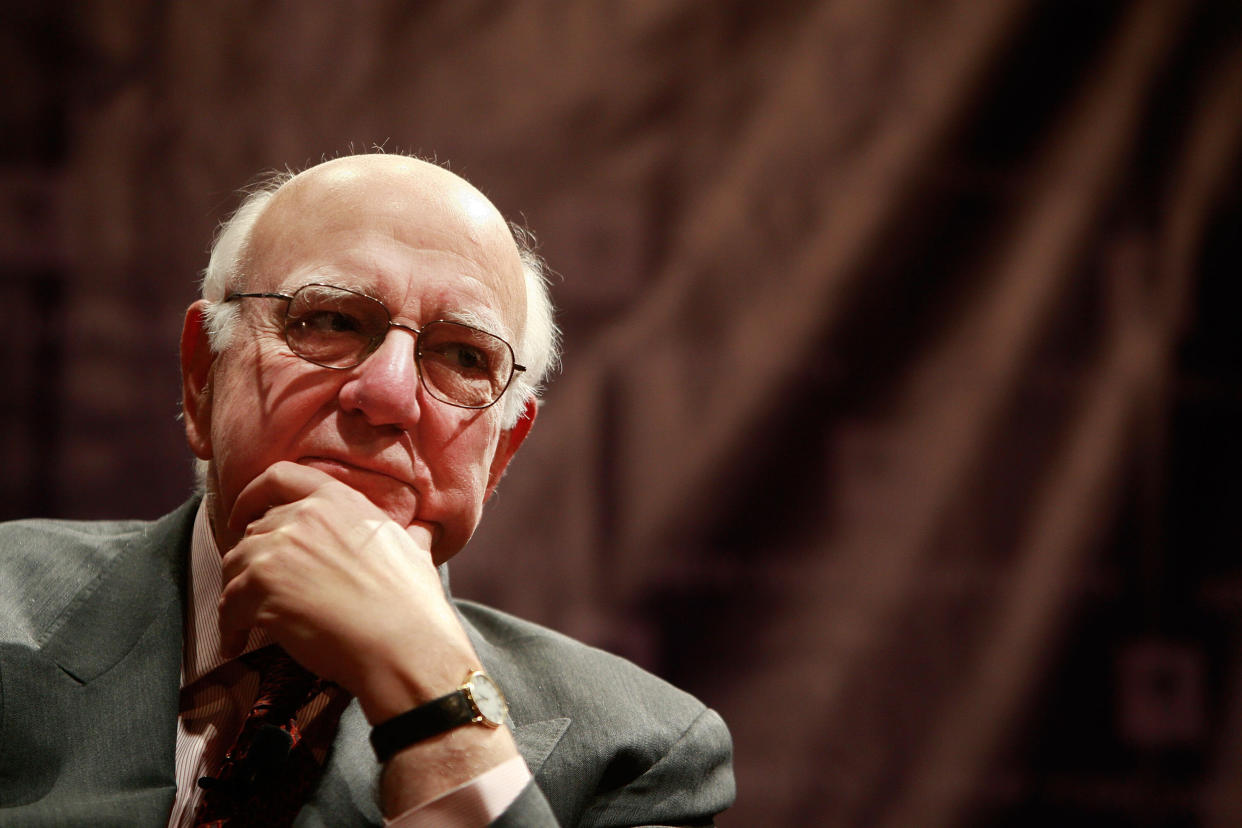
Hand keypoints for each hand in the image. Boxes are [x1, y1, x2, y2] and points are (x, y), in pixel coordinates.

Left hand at [218, 461, 480, 722]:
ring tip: (245, 621)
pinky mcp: (262, 587)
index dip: (252, 495)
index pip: (279, 476)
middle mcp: (305, 516)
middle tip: (256, 590)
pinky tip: (238, 642)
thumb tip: (425, 529)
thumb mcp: (414, 551)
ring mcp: (280, 549)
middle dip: (250, 561)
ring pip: (234, 566)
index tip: (243, 518)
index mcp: (339, 500)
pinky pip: (227, 604)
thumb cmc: (411, 604)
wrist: (403, 645)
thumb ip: (410, 533)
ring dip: (236, 594)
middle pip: (253, 531)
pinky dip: (228, 626)